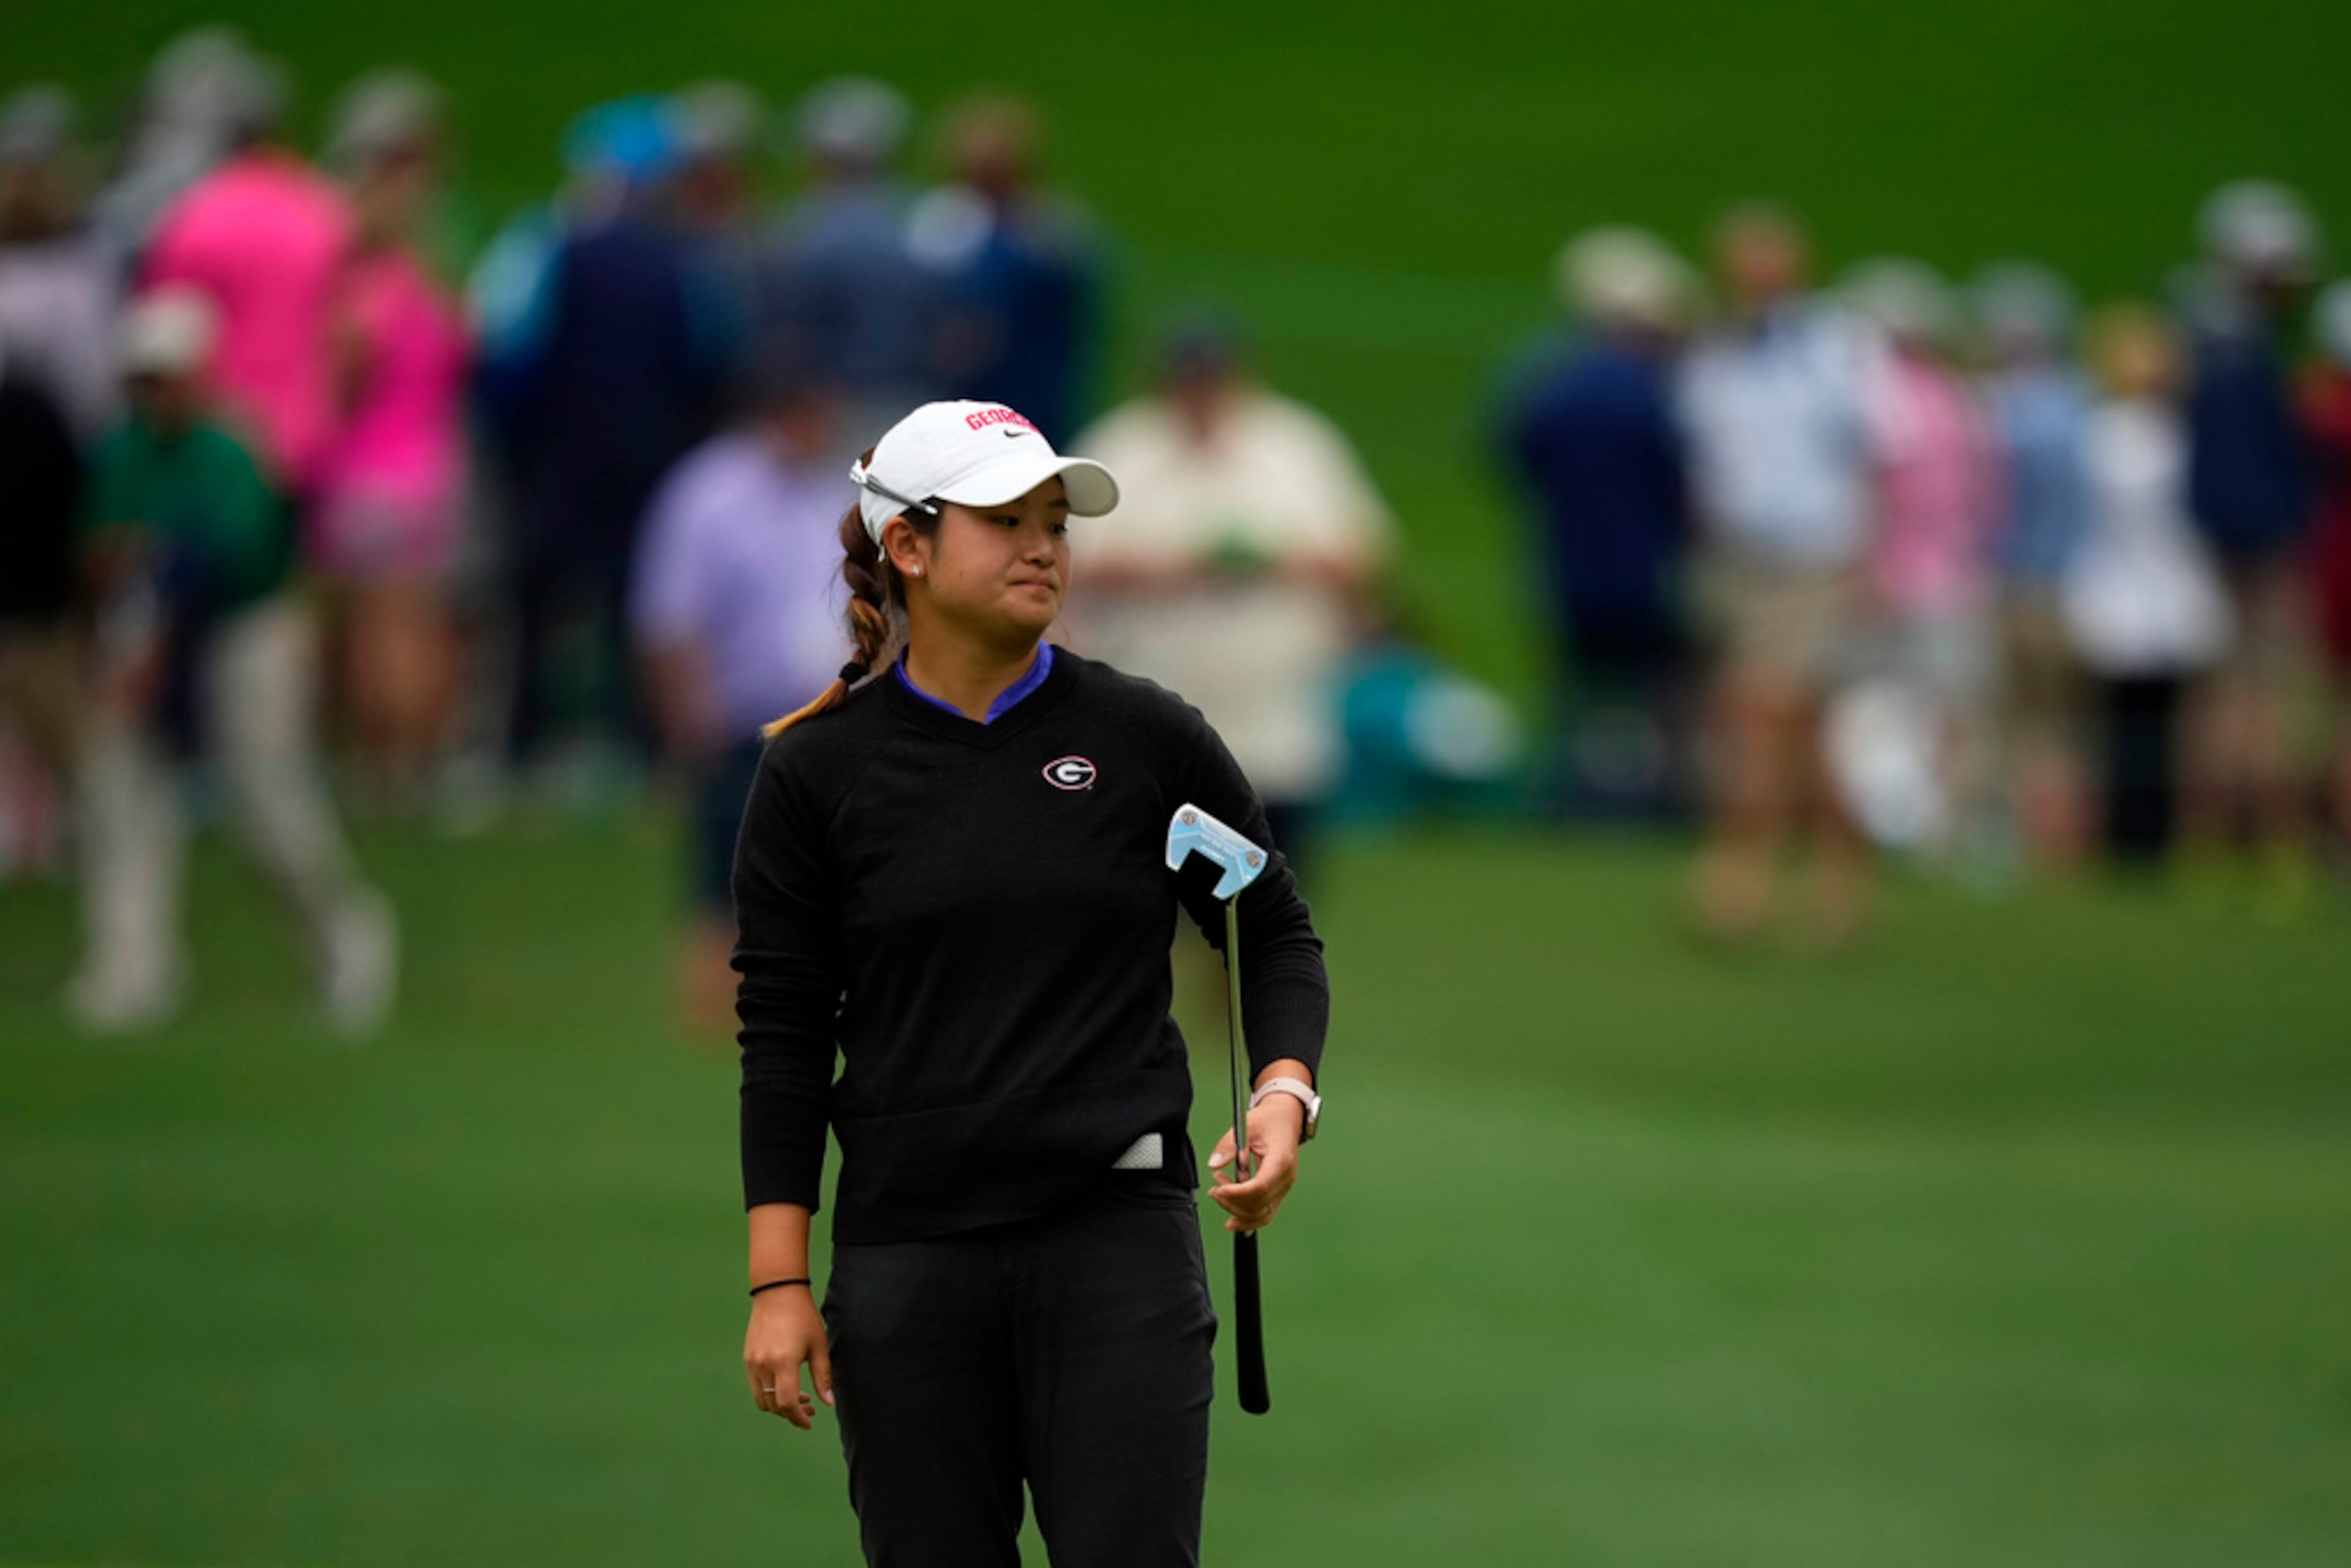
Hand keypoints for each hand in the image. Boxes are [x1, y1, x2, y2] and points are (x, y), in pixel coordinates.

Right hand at [742, 1286, 831, 1428]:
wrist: (777, 1293)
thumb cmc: (804, 1317)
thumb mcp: (819, 1346)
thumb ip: (824, 1376)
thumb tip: (830, 1403)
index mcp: (784, 1362)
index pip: (787, 1403)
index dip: (798, 1418)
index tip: (809, 1422)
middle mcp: (764, 1364)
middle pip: (773, 1405)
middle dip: (791, 1413)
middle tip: (810, 1408)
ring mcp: (752, 1362)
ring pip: (761, 1399)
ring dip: (779, 1405)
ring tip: (799, 1397)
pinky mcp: (747, 1358)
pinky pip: (755, 1386)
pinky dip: (769, 1392)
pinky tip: (785, 1384)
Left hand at [1206, 1095, 1304, 1233]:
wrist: (1285, 1120)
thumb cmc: (1269, 1121)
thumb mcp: (1246, 1124)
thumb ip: (1228, 1145)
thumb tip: (1214, 1164)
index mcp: (1281, 1159)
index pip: (1261, 1186)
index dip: (1238, 1192)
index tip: (1220, 1189)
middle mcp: (1285, 1177)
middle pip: (1259, 1204)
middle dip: (1232, 1202)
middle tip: (1215, 1189)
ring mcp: (1283, 1187)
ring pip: (1262, 1214)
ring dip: (1236, 1210)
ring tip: (1219, 1194)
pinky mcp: (1278, 1192)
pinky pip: (1265, 1213)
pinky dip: (1248, 1219)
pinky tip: (1232, 1220)